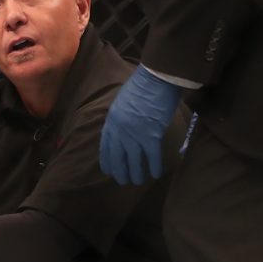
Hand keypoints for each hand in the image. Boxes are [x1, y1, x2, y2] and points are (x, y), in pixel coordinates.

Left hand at [99, 65, 183, 185]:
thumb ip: (120, 117)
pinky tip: (155, 174)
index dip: (107, 160)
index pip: (106, 147)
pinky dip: (154, 167)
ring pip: (134, 161)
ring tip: (137, 182)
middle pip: (118, 157)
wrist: (156, 79)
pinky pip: (152, 156)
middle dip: (120, 171)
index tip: (108, 170)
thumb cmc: (141, 86)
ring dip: (136, 173)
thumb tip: (124, 128)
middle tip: (122, 181)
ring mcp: (135, 135)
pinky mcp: (152, 136)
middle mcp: (120, 132)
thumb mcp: (121, 102)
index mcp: (111, 122)